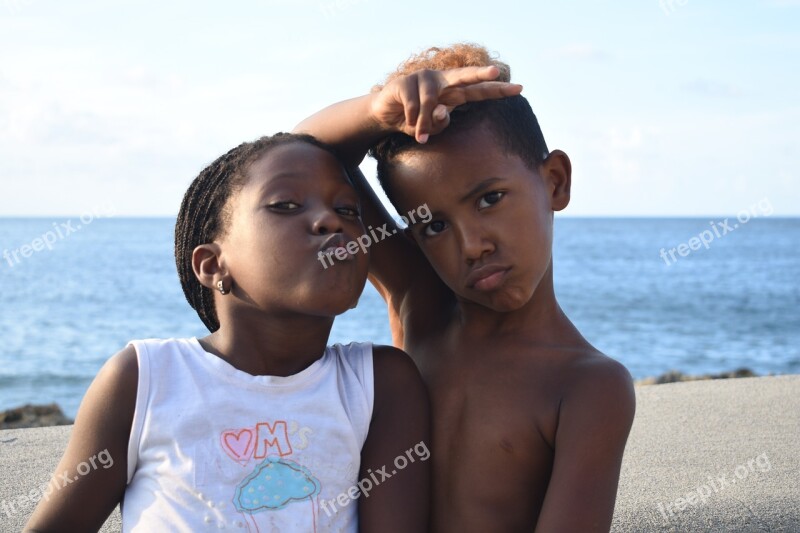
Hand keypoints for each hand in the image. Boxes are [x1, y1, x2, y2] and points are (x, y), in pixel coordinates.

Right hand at [369, 66, 522, 142]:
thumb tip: (442, 112)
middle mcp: (441, 81)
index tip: (520, 89)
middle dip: (480, 73)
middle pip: (464, 75)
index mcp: (452, 91)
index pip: (479, 90)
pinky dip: (411, 119)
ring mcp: (423, 78)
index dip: (498, 89)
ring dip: (424, 123)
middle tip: (495, 70)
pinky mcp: (405, 82)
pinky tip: (405, 121)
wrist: (384, 115)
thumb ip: (440, 122)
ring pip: (431, 102)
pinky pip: (413, 105)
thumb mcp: (431, 128)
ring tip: (418, 134)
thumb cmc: (414, 121)